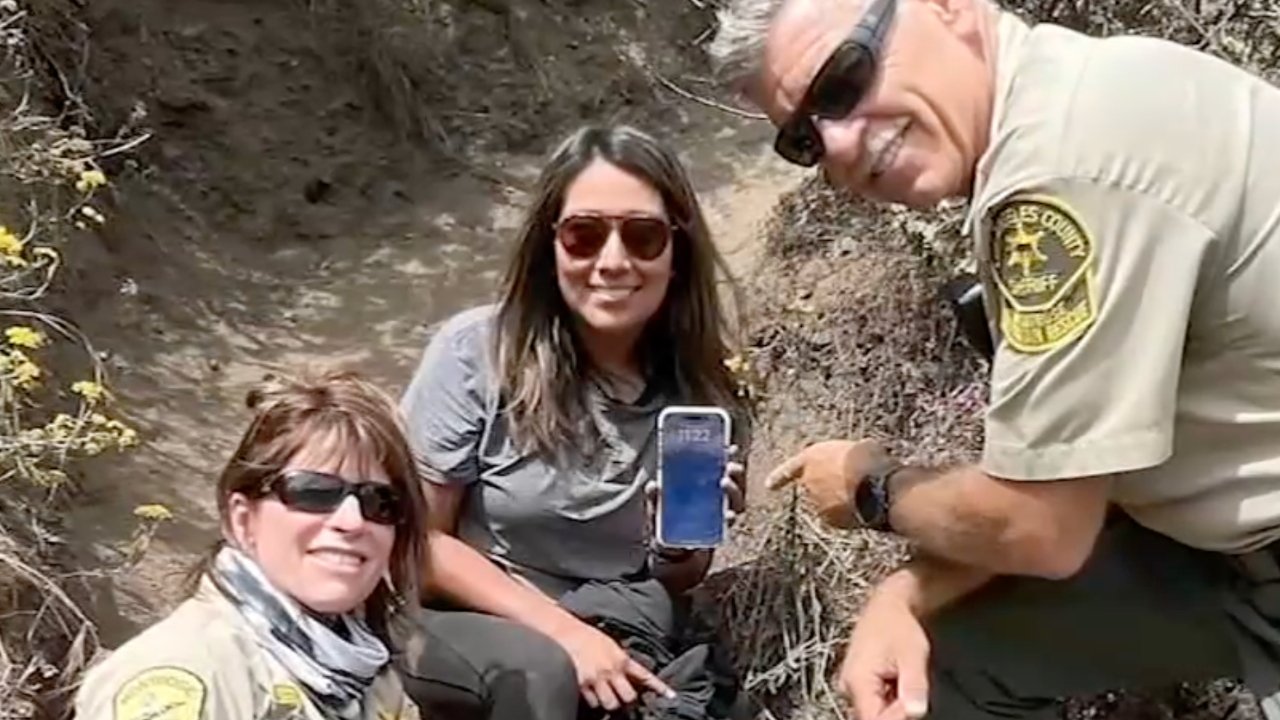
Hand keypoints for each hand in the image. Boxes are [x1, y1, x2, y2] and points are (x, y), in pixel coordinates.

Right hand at [551, 616, 675, 709]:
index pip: (645, 675)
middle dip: (629, 701)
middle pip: (629, 697)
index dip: (660, 687)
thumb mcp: (610, 644)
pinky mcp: (581, 685)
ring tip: (607, 697)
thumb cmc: (586, 635)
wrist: (564, 631)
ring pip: (611, 704)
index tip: (672, 696)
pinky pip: (593, 703)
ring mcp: (597, 679)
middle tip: (626, 700)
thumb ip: (621, 660)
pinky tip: (592, 695)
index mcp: (621, 658)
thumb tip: (630, 674)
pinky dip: (594, 702)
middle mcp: (611, 670)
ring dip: (611, 703)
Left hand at [645, 443, 746, 530]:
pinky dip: (730, 517)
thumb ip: (655, 500)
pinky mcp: (720, 532)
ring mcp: (719, 516)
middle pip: (733, 482)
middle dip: (735, 472)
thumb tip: (653, 485)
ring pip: (737, 500)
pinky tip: (728, 515)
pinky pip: (730, 523)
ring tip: (724, 483)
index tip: (729, 448)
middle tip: (730, 466)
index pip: (717, 470)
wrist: (671, 561)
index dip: (725, 458)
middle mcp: (714, 501)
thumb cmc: (665, 532)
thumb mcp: (657, 513)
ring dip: (734, 490)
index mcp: (700, 490)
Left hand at [764, 439, 890, 528]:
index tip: (769, 486)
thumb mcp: (858, 447)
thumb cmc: (870, 460)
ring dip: (840, 502)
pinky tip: (865, 508)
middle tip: (855, 484)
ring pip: (826, 503)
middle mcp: (808, 481)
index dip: (780, 477)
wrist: (879, 486)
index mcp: (811, 457)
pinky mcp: (829, 520)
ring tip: (866, 494)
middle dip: (829, 488)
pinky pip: (837, 518)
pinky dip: (847, 516)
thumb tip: (853, 463)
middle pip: (814, 487)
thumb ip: (845, 457)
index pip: (790, 469)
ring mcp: (816, 502)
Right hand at [838, 588, 930, 719]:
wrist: (888, 605)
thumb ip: (913, 686)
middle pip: (872, 717)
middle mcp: (847, 685)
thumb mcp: (913, 655)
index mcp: (857, 680)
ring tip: (901, 678)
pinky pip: (872, 702)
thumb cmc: (899, 624)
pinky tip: (896, 679)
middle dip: (895, 712)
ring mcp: (850, 684)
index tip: (912, 703)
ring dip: (892, 705)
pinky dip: (888, 698)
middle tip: (908, 688)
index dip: (896, 717)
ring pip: (873, 711)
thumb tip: (916, 713)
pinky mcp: (856, 683)